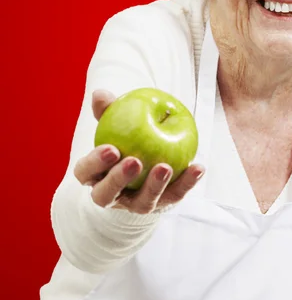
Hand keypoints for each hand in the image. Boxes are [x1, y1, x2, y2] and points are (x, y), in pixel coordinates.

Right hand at [73, 89, 204, 214]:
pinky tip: (197, 167)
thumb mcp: (116, 124)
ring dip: (154, 186)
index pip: (85, 172)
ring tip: (165, 166)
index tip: (112, 148)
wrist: (149, 162)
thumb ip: (108, 111)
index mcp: (95, 175)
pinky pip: (175, 195)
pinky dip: (187, 182)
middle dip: (119, 179)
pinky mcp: (163, 204)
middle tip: (135, 161)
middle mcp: (112, 194)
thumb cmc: (126, 139)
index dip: (95, 163)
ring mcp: (136, 203)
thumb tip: (100, 94)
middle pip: (106, 194)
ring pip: (142, 203)